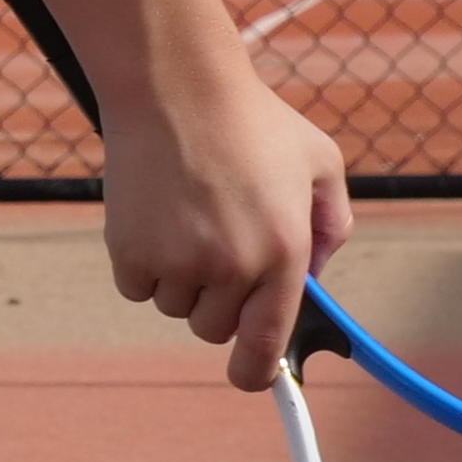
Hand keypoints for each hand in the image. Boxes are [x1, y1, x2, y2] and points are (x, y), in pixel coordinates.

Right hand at [101, 73, 352, 390]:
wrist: (174, 85)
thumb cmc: (251, 120)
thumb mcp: (320, 162)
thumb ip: (333, 224)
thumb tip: (314, 276)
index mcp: (284, 251)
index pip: (266, 344)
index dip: (256, 372)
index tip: (251, 376)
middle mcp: (232, 265)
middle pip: (214, 328)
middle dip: (217, 301)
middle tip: (216, 248)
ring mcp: (177, 260)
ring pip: (174, 306)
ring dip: (179, 279)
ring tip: (185, 218)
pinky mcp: (129, 249)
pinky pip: (135, 286)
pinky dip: (141, 263)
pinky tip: (154, 217)